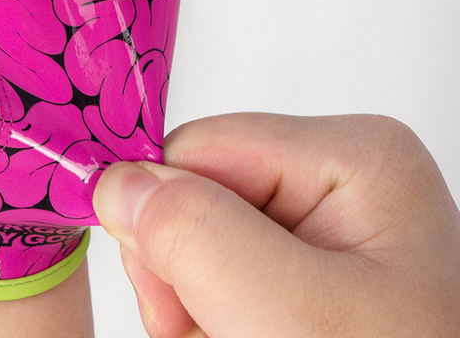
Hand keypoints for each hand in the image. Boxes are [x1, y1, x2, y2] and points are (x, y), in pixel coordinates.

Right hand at [94, 114, 459, 336]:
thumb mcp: (289, 316)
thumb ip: (195, 233)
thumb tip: (115, 182)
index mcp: (352, 157)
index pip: (198, 147)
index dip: (164, 218)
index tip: (173, 303)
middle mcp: (341, 180)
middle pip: (197, 192)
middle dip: (182, 269)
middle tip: (202, 333)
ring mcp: (330, 229)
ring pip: (202, 238)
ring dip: (192, 300)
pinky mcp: (314, 274)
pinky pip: (226, 272)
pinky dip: (214, 315)